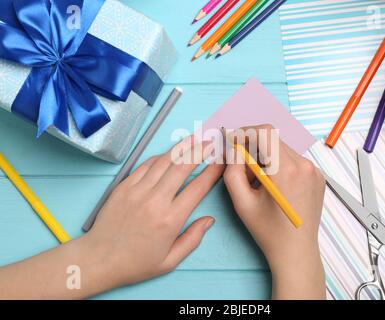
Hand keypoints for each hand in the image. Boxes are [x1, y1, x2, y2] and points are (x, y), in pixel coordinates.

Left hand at [84, 136, 223, 287]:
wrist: (98, 259)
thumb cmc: (135, 263)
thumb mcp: (170, 261)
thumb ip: (193, 239)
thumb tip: (209, 219)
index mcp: (170, 220)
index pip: (198, 188)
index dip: (213, 172)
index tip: (221, 162)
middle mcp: (155, 201)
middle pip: (182, 166)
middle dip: (200, 150)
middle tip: (211, 141)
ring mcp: (137, 191)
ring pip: (164, 161)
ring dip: (181, 147)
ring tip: (194, 138)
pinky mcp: (124, 186)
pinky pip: (145, 165)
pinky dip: (160, 157)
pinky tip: (169, 153)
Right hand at [223, 125, 325, 298]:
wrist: (296, 251)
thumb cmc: (268, 230)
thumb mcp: (241, 202)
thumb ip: (232, 170)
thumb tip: (233, 149)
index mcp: (286, 170)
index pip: (264, 132)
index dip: (245, 132)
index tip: (233, 141)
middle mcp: (305, 165)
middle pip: (273, 140)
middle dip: (253, 148)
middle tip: (242, 169)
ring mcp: (314, 171)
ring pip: (282, 150)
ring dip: (266, 158)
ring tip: (259, 183)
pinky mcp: (317, 177)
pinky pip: (294, 160)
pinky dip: (280, 166)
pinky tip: (274, 187)